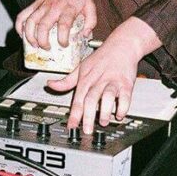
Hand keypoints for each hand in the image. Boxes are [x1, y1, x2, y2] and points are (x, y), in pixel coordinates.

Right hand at [15, 0, 96, 48]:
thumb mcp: (90, 5)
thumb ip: (91, 21)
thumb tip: (84, 35)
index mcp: (68, 9)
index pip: (64, 25)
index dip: (63, 38)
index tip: (64, 45)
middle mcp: (53, 8)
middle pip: (44, 25)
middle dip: (43, 40)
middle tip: (47, 48)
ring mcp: (42, 6)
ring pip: (30, 21)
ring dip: (30, 35)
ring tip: (34, 45)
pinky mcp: (34, 4)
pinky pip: (22, 14)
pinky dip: (19, 25)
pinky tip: (22, 35)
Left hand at [47, 17, 161, 133]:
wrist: (122, 45)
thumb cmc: (101, 58)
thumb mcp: (81, 68)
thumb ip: (66, 81)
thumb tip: (50, 84)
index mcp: (86, 79)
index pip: (77, 99)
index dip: (74, 114)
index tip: (71, 126)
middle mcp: (98, 81)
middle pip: (91, 99)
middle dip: (88, 116)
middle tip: (87, 130)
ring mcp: (112, 81)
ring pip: (107, 97)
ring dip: (105, 111)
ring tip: (104, 122)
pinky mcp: (126, 82)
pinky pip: (125, 96)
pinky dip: (123, 106)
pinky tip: (120, 114)